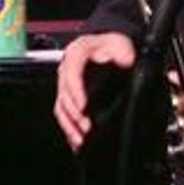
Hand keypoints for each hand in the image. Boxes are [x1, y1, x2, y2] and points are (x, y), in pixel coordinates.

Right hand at [53, 33, 136, 151]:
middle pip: (63, 92)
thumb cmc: (115, 46)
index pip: (71, 70)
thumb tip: (122, 68)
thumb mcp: (120, 46)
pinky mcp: (69, 94)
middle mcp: (68, 67)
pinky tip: (75, 139)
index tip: (83, 106)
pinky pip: (63, 112)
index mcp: (77, 51)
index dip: (75, 90)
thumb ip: (121, 56)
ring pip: (61, 105)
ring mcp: (66, 82)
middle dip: (74, 113)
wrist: (114, 48)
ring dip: (69, 124)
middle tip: (86, 127)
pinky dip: (68, 127)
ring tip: (80, 138)